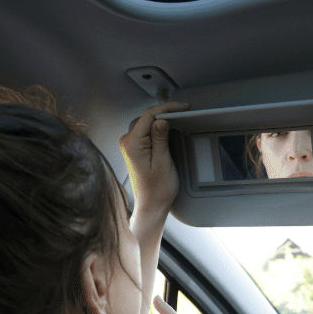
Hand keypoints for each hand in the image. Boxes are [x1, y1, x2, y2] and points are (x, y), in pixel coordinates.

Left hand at [119, 102, 189, 216]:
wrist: (151, 206)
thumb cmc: (157, 190)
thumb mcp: (163, 163)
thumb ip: (160, 139)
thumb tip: (161, 119)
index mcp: (132, 144)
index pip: (149, 115)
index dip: (167, 107)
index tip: (182, 107)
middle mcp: (127, 142)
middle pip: (147, 117)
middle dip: (166, 111)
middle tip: (185, 110)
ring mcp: (130, 145)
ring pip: (147, 122)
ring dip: (162, 119)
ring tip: (180, 117)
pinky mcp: (135, 148)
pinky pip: (146, 131)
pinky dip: (158, 127)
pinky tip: (169, 128)